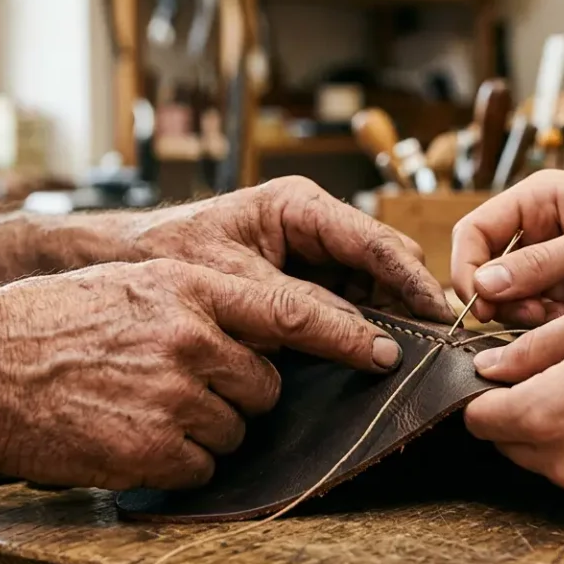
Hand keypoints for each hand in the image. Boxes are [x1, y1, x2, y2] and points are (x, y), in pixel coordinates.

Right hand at [0, 259, 406, 490]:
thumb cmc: (49, 323)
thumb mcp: (133, 284)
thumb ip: (202, 300)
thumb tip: (266, 331)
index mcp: (190, 287)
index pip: (293, 312)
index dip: (346, 335)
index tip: (384, 350)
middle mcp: (191, 337)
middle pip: (266, 383)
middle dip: (239, 392)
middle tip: (181, 383)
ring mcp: (173, 395)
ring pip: (236, 428)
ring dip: (204, 427)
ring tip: (141, 405)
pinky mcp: (152, 449)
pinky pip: (201, 465)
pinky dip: (176, 461)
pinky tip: (130, 435)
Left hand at [92, 176, 451, 322]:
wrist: (124, 263)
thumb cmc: (169, 255)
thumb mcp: (234, 283)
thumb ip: (299, 309)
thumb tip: (365, 340)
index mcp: (299, 206)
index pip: (374, 241)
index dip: (411, 280)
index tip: (440, 314)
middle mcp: (314, 226)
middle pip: (383, 263)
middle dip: (408, 301)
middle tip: (435, 346)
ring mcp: (311, 255)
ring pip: (370, 288)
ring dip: (388, 320)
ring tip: (414, 357)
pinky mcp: (302, 284)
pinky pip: (344, 306)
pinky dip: (360, 330)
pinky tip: (373, 357)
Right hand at [450, 170, 563, 326]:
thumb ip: (543, 264)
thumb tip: (483, 284)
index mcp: (541, 200)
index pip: (475, 231)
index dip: (467, 266)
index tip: (479, 302)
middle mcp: (541, 231)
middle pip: (486, 270)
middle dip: (500, 297)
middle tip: (531, 316)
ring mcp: (555, 267)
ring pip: (509, 299)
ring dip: (525, 315)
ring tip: (558, 319)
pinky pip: (537, 317)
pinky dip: (547, 327)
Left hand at [463, 294, 563, 510]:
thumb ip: (529, 349)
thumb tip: (485, 368)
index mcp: (546, 415)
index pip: (478, 418)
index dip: (484, 392)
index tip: (506, 370)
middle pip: (510, 444)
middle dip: (520, 411)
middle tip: (559, 373)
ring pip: (549, 462)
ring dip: (557, 432)